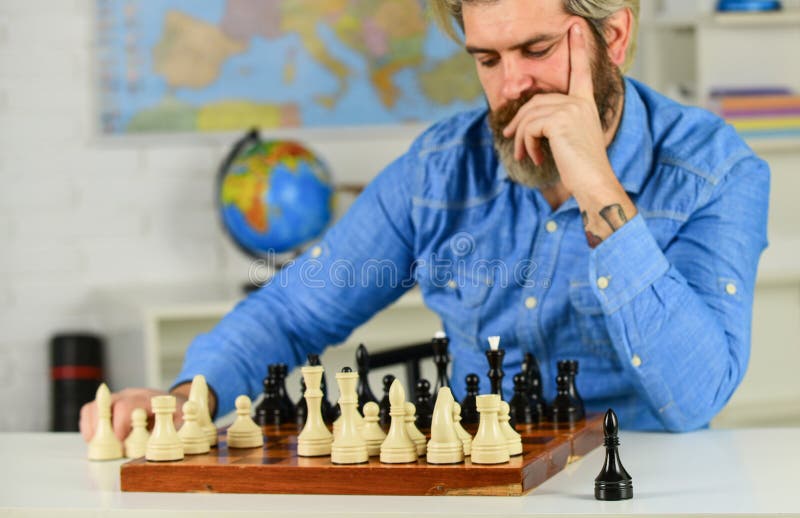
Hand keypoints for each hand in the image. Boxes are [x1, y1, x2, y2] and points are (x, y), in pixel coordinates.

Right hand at [79, 387, 186, 442]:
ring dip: (91, 427)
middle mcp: (129, 395)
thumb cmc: (175, 414)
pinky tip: (94, 441)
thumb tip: (161, 447)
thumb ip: (174, 431)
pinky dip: (88, 427)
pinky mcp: (108, 407)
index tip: (120, 442)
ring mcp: (116, 399)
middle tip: (107, 447)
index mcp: (147, 398)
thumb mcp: (181, 421)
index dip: (120, 424)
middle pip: (105, 405)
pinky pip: (89, 412)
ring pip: (94, 407)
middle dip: (102, 428)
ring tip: (96, 445)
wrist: (173, 404)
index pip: (127, 405)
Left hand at [502, 23, 615, 195]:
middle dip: (518, 122)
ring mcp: (571, 109)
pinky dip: (525, 144)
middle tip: (508, 138)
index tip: (576, 27)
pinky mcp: (560, 120)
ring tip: (522, 155)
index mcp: (585, 103)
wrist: (593, 182)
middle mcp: (579, 102)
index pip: (581, 72)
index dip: (578, 49)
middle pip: (536, 102)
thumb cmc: (580, 167)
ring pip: (529, 116)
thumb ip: (552, 122)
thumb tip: (520, 122)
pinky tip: (535, 158)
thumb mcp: (567, 139)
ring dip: (519, 138)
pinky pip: (529, 127)